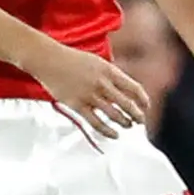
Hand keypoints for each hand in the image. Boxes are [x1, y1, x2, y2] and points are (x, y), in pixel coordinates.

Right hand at [23, 42, 149, 136]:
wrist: (48, 59)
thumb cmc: (71, 59)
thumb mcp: (97, 62)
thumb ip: (111, 75)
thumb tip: (124, 89)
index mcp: (109, 71)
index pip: (134, 88)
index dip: (143, 100)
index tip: (146, 107)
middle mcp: (102, 84)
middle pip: (128, 104)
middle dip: (137, 115)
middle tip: (140, 121)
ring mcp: (90, 95)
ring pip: (115, 115)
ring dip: (125, 123)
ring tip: (128, 126)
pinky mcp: (77, 105)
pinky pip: (97, 122)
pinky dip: (108, 131)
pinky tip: (115, 135)